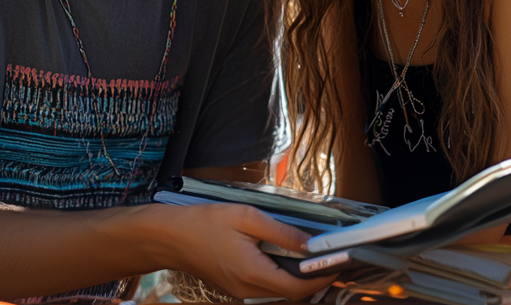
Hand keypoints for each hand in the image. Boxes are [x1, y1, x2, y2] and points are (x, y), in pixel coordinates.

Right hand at [166, 203, 334, 300]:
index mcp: (252, 273)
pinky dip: (281, 275)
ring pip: (280, 291)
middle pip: (292, 293)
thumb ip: (281, 231)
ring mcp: (241, 291)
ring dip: (298, 276)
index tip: (339, 262)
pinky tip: (284, 256)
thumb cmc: (204, 223)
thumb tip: (311, 243)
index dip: (323, 277)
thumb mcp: (246, 217)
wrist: (170, 237)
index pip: (299, 288)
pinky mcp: (236, 287)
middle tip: (329, 255)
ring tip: (310, 254)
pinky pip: (266, 286)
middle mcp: (248, 290)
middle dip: (314, 278)